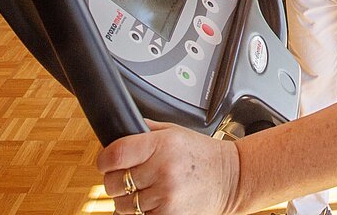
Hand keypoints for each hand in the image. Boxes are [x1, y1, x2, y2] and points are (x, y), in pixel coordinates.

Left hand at [98, 120, 239, 214]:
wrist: (232, 178)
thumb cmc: (204, 155)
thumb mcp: (176, 132)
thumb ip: (146, 130)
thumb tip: (119, 129)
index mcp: (162, 144)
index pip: (115, 155)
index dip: (104, 160)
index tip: (107, 162)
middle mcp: (162, 170)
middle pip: (113, 182)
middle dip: (116, 180)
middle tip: (129, 176)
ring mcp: (165, 195)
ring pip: (122, 204)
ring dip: (127, 199)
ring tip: (145, 190)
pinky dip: (141, 211)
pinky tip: (154, 200)